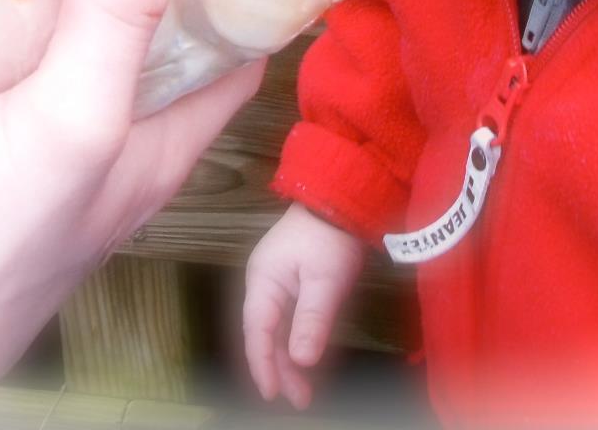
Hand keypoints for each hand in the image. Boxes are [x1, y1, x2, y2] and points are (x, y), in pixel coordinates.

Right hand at [243, 201, 366, 409]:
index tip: (272, 395)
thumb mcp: (324, 281)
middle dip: (280, 368)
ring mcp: (278, 280)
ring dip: (289, 357)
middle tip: (299, 400)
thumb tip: (301, 362)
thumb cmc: (330, 237)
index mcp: (263, 281)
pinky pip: (290, 317)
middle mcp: (264, 283)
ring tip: (304, 390)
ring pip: (278, 328)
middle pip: (266, 334)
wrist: (340, 197)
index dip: (263, 366)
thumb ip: (311, 321)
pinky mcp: (294, 278)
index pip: (257, 332)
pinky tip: (307, 358)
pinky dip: (296, 339)